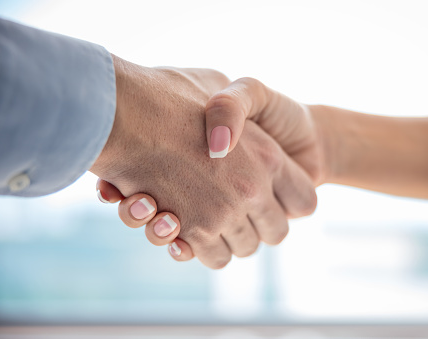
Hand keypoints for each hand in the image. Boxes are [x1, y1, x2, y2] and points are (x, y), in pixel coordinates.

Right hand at [90, 58, 316, 268]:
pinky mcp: (192, 231)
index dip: (293, 200)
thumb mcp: (219, 86)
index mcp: (269, 156)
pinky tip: (180, 226)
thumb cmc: (172, 92)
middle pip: (275, 232)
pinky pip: (212, 256)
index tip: (276, 196)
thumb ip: (240, 110)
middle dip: (258, 227)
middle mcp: (252, 189)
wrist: (123, 108)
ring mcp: (223, 212)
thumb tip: (242, 135)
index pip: (305, 200)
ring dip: (225, 239)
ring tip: (203, 216)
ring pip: (241, 249)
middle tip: (234, 210)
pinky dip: (199, 248)